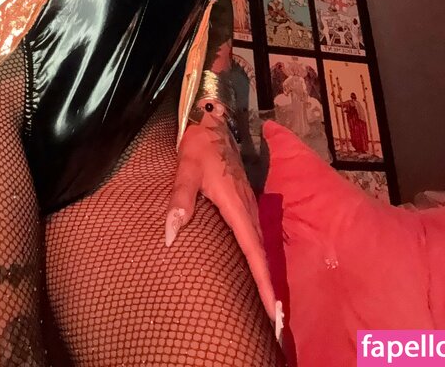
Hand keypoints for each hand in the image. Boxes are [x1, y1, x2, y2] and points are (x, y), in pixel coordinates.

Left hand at [165, 105, 278, 323]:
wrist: (214, 122)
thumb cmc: (200, 147)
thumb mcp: (186, 169)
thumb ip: (180, 199)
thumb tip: (169, 234)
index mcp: (236, 205)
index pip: (253, 251)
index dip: (262, 283)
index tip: (273, 311)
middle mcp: (249, 209)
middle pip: (262, 255)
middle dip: (268, 288)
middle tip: (275, 323)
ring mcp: (250, 205)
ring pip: (261, 246)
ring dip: (265, 274)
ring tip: (268, 305)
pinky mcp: (247, 202)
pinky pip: (256, 236)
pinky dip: (259, 258)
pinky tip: (255, 269)